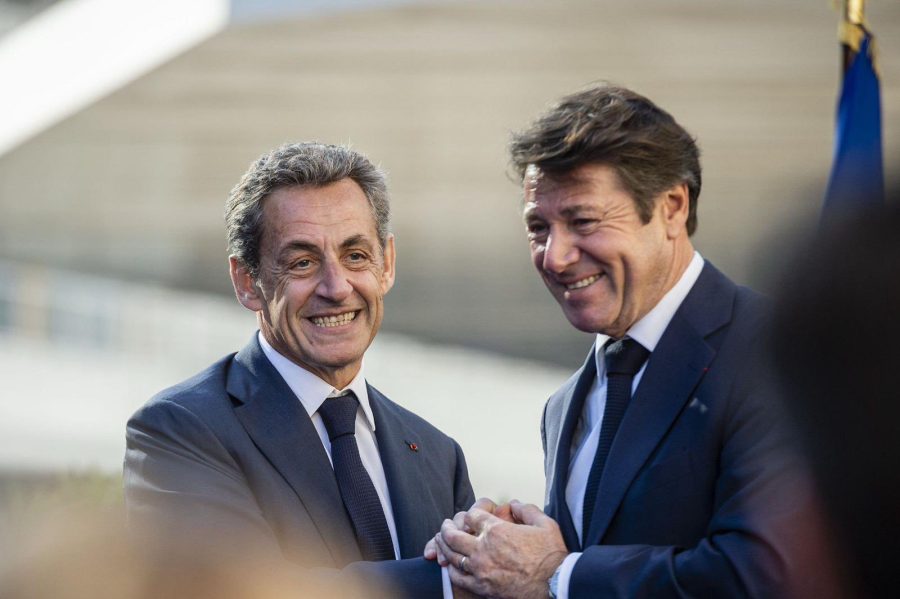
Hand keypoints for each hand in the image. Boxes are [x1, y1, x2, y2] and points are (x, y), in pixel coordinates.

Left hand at [435, 500, 567, 598]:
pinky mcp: (481, 587)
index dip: (470, 514)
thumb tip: (514, 504)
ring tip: (441, 541)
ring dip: (443, 546)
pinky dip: (451, 569)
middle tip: (445, 525)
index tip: (472, 517)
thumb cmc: (552, 556)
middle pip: (452, 534)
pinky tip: (451, 565)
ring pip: (451, 555)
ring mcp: (480, 569)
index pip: (471, 516)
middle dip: (446, 527)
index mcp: (497, 530)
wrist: (556, 585)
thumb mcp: (545, 523)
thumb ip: (527, 510)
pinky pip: (457, 576)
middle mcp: (483, 548)